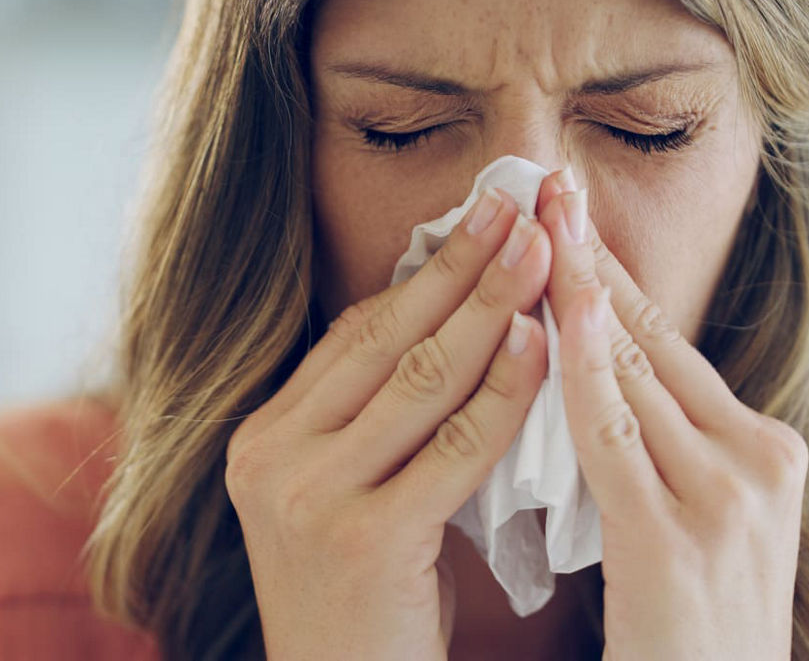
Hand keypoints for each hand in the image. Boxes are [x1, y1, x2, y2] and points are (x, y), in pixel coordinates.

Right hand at [226, 187, 550, 658]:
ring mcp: (308, 496)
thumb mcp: (347, 497)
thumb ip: (377, 422)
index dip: (421, 273)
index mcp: (264, 438)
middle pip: (385, 340)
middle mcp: (271, 457)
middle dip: (460, 266)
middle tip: (518, 205)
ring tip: (543, 252)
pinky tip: (545, 346)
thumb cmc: (363, 602)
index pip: (353, 336)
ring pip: (420, 381)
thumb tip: (451, 323)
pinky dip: (504, 393)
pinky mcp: (363, 539)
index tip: (477, 220)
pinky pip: (452, 449)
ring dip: (491, 308)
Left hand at [534, 168, 805, 659]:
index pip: (666, 342)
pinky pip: (612, 434)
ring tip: (536, 218)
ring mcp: (724, 495)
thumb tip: (581, 369)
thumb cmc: (684, 629)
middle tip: (545, 183)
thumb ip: (648, 445)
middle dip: (591, 256)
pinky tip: (548, 313)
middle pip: (652, 336)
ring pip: (633, 369)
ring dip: (577, 288)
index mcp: (757, 449)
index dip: (610, 274)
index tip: (566, 214)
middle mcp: (754, 458)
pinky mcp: (676, 537)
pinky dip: (578, 367)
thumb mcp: (685, 518)